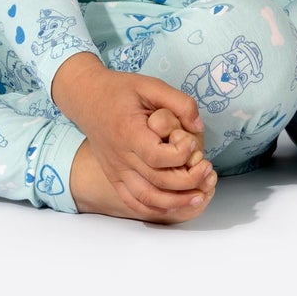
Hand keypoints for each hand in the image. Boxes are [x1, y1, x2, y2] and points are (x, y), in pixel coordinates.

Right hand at [50, 53, 212, 216]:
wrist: (88, 98)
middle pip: (156, 181)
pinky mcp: (114, 178)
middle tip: (208, 170)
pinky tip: (174, 205)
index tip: (193, 143)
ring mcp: (115, 171)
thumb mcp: (151, 85)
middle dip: (187, 181)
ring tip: (199, 196)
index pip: (156, 156)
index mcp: (128, 132)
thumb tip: (198, 127)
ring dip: (175, 202)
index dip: (180, 154)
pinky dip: (155, 210)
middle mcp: (120, 156)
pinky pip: (133, 202)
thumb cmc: (121, 90)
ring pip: (146, 198)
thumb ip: (179, 102)